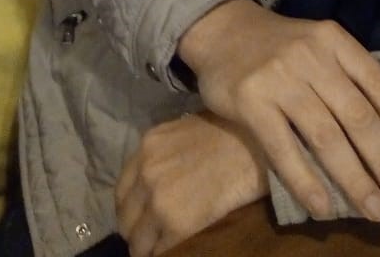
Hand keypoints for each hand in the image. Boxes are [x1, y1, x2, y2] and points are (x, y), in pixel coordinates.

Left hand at [115, 112, 268, 256]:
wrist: (257, 145)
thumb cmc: (232, 133)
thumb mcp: (186, 134)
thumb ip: (166, 155)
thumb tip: (161, 181)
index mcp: (147, 147)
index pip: (122, 192)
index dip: (133, 211)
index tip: (144, 221)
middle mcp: (146, 172)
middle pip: (126, 220)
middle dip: (138, 233)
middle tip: (155, 239)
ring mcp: (158, 200)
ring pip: (139, 243)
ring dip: (151, 248)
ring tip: (168, 247)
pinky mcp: (176, 224)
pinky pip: (162, 253)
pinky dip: (167, 255)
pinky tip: (180, 250)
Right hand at [176, 0, 379, 222]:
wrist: (221, 29)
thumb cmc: (280, 46)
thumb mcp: (318, 45)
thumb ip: (348, 76)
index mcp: (335, 40)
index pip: (379, 84)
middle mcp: (312, 55)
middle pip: (358, 116)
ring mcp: (280, 78)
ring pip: (327, 137)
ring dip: (354, 179)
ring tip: (374, 210)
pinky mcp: (251, 101)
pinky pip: (284, 150)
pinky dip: (307, 182)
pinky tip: (324, 207)